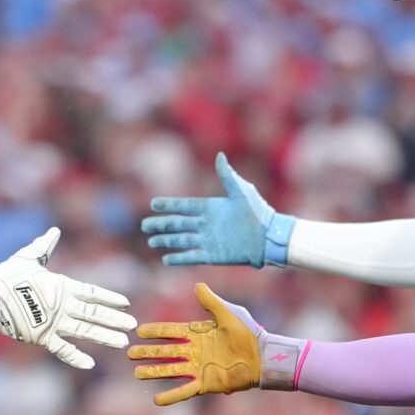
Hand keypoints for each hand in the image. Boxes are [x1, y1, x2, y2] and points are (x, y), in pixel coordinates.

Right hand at [0, 228, 136, 369]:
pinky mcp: (41, 336)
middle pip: (95, 313)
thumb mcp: (28, 257)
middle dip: (115, 319)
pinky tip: (90, 364)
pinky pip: (62, 350)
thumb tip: (54, 231)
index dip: (111, 298)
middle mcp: (63, 305)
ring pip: (86, 331)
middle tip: (134, 325)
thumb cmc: (6, 275)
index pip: (93, 293)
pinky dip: (76, 357)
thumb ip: (45, 247)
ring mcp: (54, 322)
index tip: (126, 303)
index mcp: (62, 286)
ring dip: (105, 337)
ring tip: (123, 342)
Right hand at [128, 282, 271, 405]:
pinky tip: (156, 399)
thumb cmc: (249, 333)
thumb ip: (212, 302)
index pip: (171, 331)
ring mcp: (199, 368)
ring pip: (171, 370)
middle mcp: (195, 351)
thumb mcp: (229, 313)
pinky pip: (185, 390)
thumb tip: (197, 285)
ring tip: (137, 372)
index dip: (156, 331)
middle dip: (148, 352)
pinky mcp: (206, 383)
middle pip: (166, 351)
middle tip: (130, 352)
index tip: (139, 331)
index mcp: (199, 334)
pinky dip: (171, 396)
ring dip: (154, 371)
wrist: (263, 358)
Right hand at [140, 154, 291, 267]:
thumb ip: (227, 176)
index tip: (153, 204)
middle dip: (161, 224)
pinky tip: (166, 259)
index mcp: (211, 208)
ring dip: (166, 241)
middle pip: (178, 224)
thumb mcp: (241, 191)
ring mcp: (208, 240)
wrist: (269, 237)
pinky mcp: (213, 255)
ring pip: (181, 240)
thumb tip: (220, 155)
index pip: (184, 206)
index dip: (168, 205)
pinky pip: (192, 256)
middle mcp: (206, 224)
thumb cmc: (258, 212)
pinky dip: (179, 258)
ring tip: (151, 241)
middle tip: (144, 226)